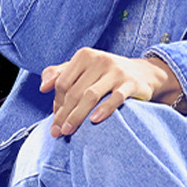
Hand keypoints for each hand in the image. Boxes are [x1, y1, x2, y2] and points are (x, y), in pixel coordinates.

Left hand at [40, 48, 179, 136]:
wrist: (143, 73)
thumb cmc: (105, 74)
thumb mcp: (82, 69)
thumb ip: (59, 73)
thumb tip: (43, 87)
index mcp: (85, 55)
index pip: (62, 82)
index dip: (56, 102)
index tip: (57, 116)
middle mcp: (101, 59)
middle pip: (74, 91)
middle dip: (63, 114)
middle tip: (57, 132)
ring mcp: (117, 71)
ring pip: (91, 96)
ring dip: (77, 116)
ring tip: (68, 131)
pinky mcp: (131, 82)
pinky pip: (115, 97)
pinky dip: (104, 109)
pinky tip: (95, 120)